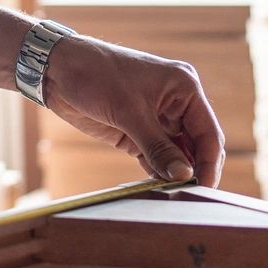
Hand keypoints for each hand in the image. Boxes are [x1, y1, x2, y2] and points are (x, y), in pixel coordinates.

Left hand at [40, 32, 225, 187]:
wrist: (57, 69)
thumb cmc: (96, 75)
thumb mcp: (129, 112)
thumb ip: (158, 147)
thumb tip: (184, 175)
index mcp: (184, 88)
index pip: (208, 133)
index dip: (210, 163)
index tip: (205, 188)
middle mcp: (175, 104)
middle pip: (196, 146)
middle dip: (194, 170)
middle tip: (191, 197)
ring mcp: (156, 119)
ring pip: (176, 154)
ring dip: (175, 174)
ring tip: (174, 197)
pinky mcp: (136, 131)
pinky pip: (155, 157)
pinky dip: (157, 172)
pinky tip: (157, 188)